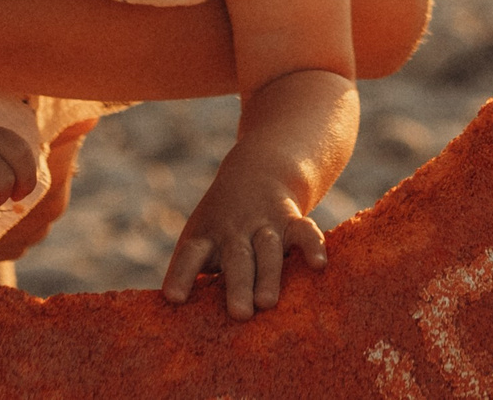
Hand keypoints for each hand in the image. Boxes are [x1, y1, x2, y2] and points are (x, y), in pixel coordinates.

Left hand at [162, 140, 327, 318]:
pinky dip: (312, 245)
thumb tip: (180, 321)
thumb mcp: (201, 236)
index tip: (173, 298)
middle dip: (238, 285)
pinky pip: (304, 231)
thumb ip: (193, 272)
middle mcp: (234, 231)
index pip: (190, 254)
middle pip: (235, 258)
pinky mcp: (291, 220)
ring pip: (268, 249)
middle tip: (239, 314)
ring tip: (267, 302)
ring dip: (268, 275)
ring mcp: (264, 225)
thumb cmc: (221, 224)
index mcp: (206, 236)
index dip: (181, 275)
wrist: (259, 170)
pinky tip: (319, 265)